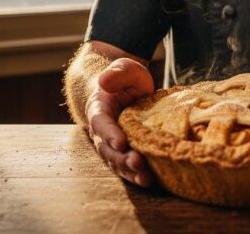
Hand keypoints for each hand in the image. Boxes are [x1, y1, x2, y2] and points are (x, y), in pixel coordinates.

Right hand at [85, 57, 154, 186]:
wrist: (126, 88)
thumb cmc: (125, 78)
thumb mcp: (124, 69)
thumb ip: (117, 73)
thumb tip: (104, 80)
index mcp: (99, 109)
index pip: (101, 123)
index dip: (110, 134)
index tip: (121, 142)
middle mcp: (102, 131)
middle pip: (108, 149)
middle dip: (122, 158)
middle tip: (138, 163)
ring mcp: (112, 143)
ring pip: (117, 162)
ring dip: (130, 172)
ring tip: (145, 178)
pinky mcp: (125, 151)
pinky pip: (128, 166)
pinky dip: (137, 175)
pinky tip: (150, 181)